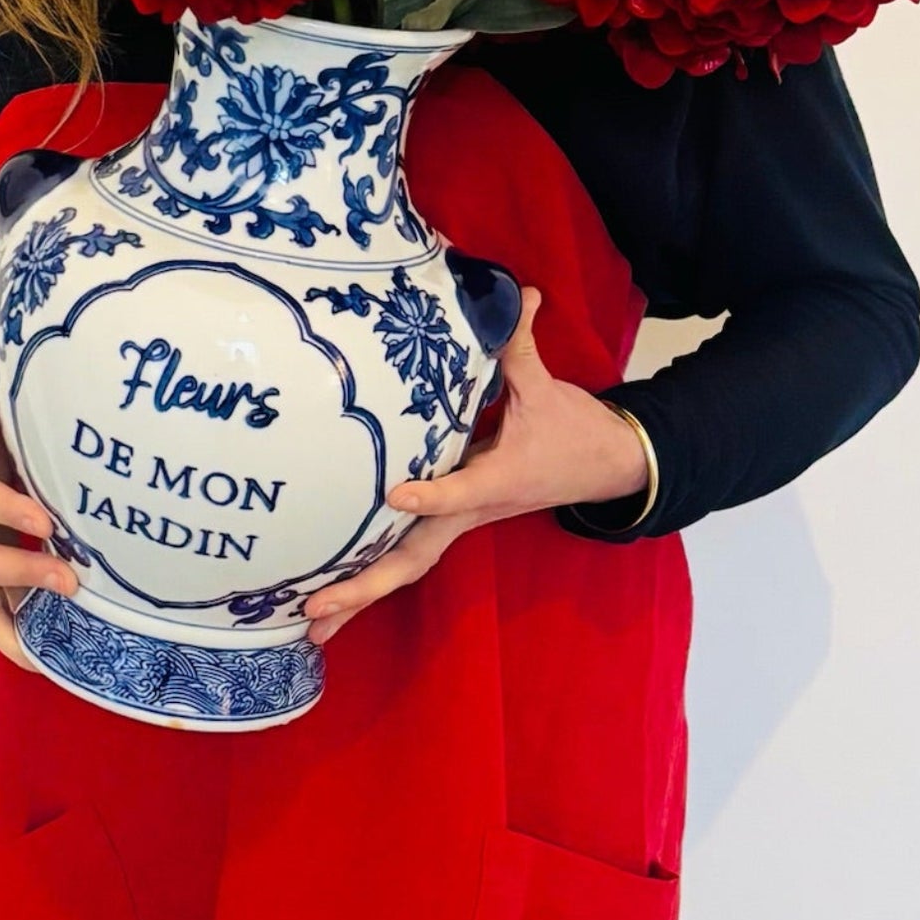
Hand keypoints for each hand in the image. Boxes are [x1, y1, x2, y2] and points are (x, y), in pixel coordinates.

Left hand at [301, 286, 650, 645]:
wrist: (609, 466)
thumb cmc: (573, 428)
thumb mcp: (546, 387)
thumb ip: (520, 344)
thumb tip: (519, 292)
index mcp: (497, 479)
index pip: (460, 490)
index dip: (431, 494)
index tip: (396, 494)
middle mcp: (473, 510)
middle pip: (415, 557)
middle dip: (366, 586)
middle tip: (316, 608)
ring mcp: (462, 521)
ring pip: (408, 566)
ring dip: (361, 596)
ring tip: (310, 627)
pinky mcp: (456, 521)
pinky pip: (410, 555)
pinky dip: (373, 580)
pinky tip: (336, 600)